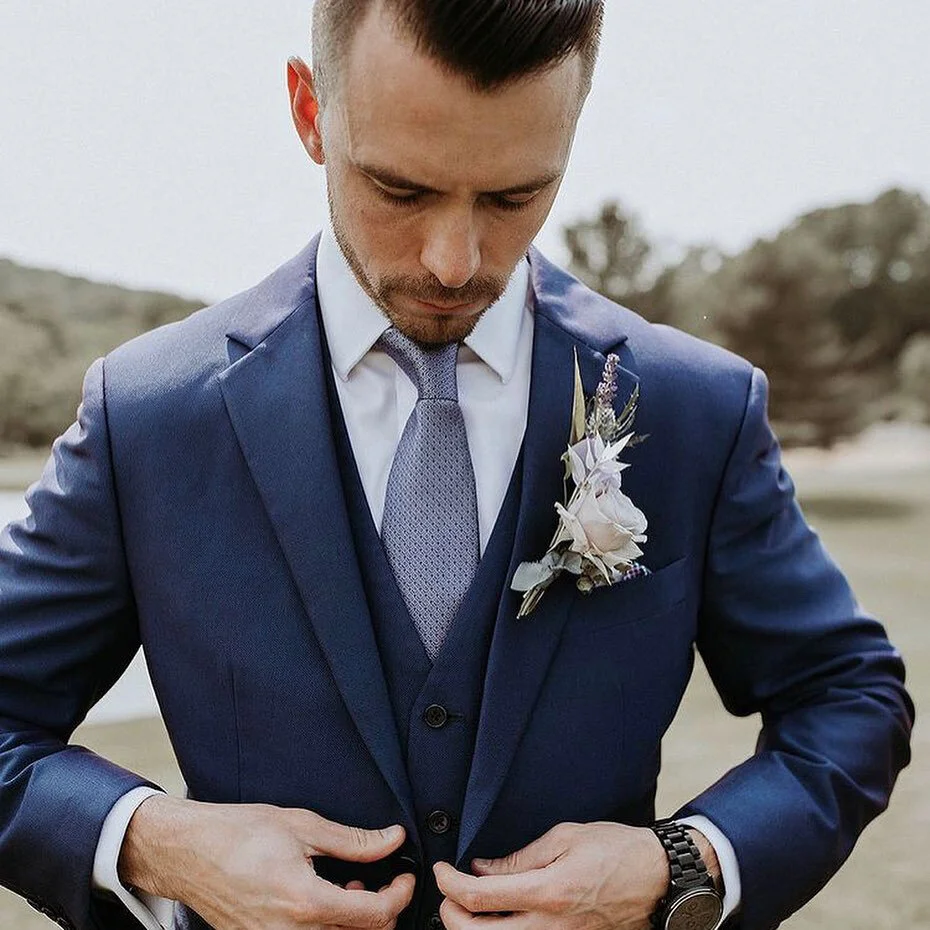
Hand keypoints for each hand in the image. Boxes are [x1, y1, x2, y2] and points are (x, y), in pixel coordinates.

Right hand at [118, 794, 415, 929]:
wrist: (189, 852)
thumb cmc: (238, 833)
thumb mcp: (302, 826)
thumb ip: (353, 841)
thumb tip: (392, 839)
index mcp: (304, 902)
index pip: (375, 916)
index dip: (400, 895)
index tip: (406, 877)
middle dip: (379, 911)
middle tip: (375, 881)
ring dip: (352, 922)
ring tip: (343, 890)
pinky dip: (325, 927)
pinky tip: (318, 902)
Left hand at [434, 821, 673, 929]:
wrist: (656, 879)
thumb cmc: (614, 850)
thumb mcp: (564, 837)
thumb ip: (519, 858)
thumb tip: (481, 869)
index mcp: (547, 891)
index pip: (479, 898)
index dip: (449, 883)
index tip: (442, 869)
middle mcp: (549, 927)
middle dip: (450, 914)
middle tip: (448, 891)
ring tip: (468, 907)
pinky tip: (498, 919)